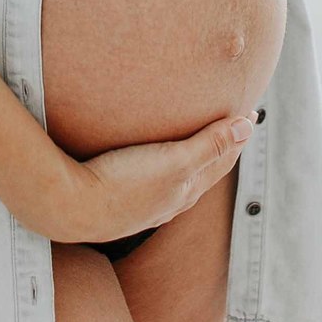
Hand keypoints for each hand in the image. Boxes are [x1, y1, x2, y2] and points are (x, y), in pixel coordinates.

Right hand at [41, 107, 258, 244]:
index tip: (250, 112)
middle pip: (206, 171)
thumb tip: (247, 127)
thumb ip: (210, 145)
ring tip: (200, 140)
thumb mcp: (173, 161)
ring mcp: (146, 204)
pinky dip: (170, 167)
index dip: (238, 136)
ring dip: (197, 158)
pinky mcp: (123, 200)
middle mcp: (171, 201)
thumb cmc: (123, 183)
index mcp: (186, 190)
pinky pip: (158, 181)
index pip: (222, 160)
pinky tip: (155, 162)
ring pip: (182, 179)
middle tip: (233, 123)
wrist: (71, 208)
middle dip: (222, 148)